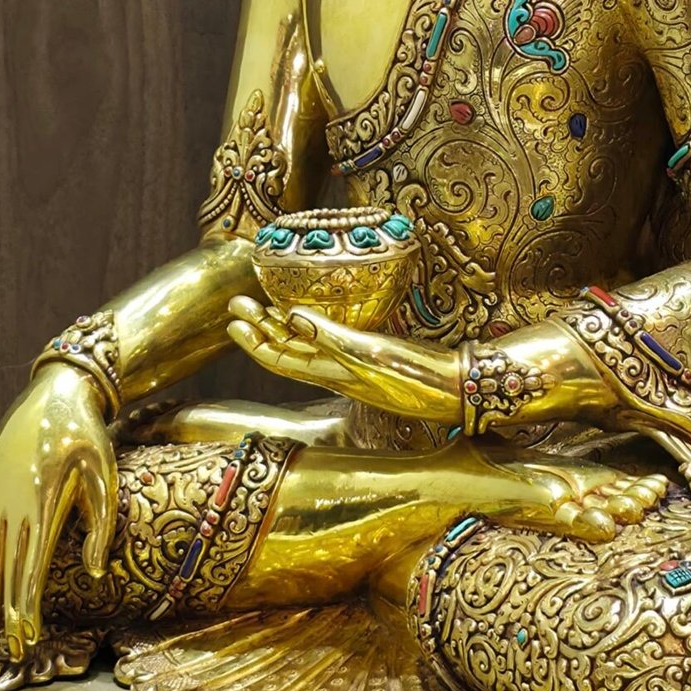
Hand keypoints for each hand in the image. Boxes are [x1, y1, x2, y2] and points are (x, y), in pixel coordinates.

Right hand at [0, 364, 114, 660]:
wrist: (54, 393)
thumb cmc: (87, 435)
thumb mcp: (102, 473)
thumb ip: (97, 525)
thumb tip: (94, 573)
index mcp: (44, 504)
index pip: (33, 567)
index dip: (29, 605)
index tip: (29, 635)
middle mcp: (14, 506)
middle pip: (8, 571)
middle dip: (9, 614)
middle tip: (13, 651)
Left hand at [227, 294, 459, 419]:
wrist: (457, 390)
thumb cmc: (415, 378)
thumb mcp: (368, 355)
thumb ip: (330, 337)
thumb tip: (289, 315)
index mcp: (331, 372)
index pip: (279, 359)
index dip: (254, 342)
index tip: (233, 322)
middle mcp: (337, 370)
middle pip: (289, 350)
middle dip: (261, 327)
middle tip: (238, 301)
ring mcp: (354, 364)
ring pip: (308, 346)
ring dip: (284, 326)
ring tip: (264, 305)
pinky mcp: (372, 356)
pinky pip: (332, 342)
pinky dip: (316, 327)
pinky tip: (314, 315)